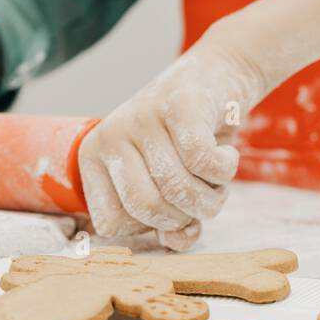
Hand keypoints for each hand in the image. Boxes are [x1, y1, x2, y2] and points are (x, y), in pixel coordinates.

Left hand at [77, 41, 266, 245]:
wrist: (215, 78)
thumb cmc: (187, 141)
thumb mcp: (168, 183)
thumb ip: (169, 220)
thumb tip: (176, 241)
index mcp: (93, 159)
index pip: (111, 223)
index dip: (148, 227)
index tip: (170, 209)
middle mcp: (109, 137)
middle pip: (145, 208)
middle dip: (184, 216)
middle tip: (203, 199)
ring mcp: (141, 118)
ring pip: (178, 188)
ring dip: (211, 196)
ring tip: (217, 180)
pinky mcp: (177, 106)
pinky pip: (203, 161)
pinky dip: (224, 170)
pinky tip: (227, 156)